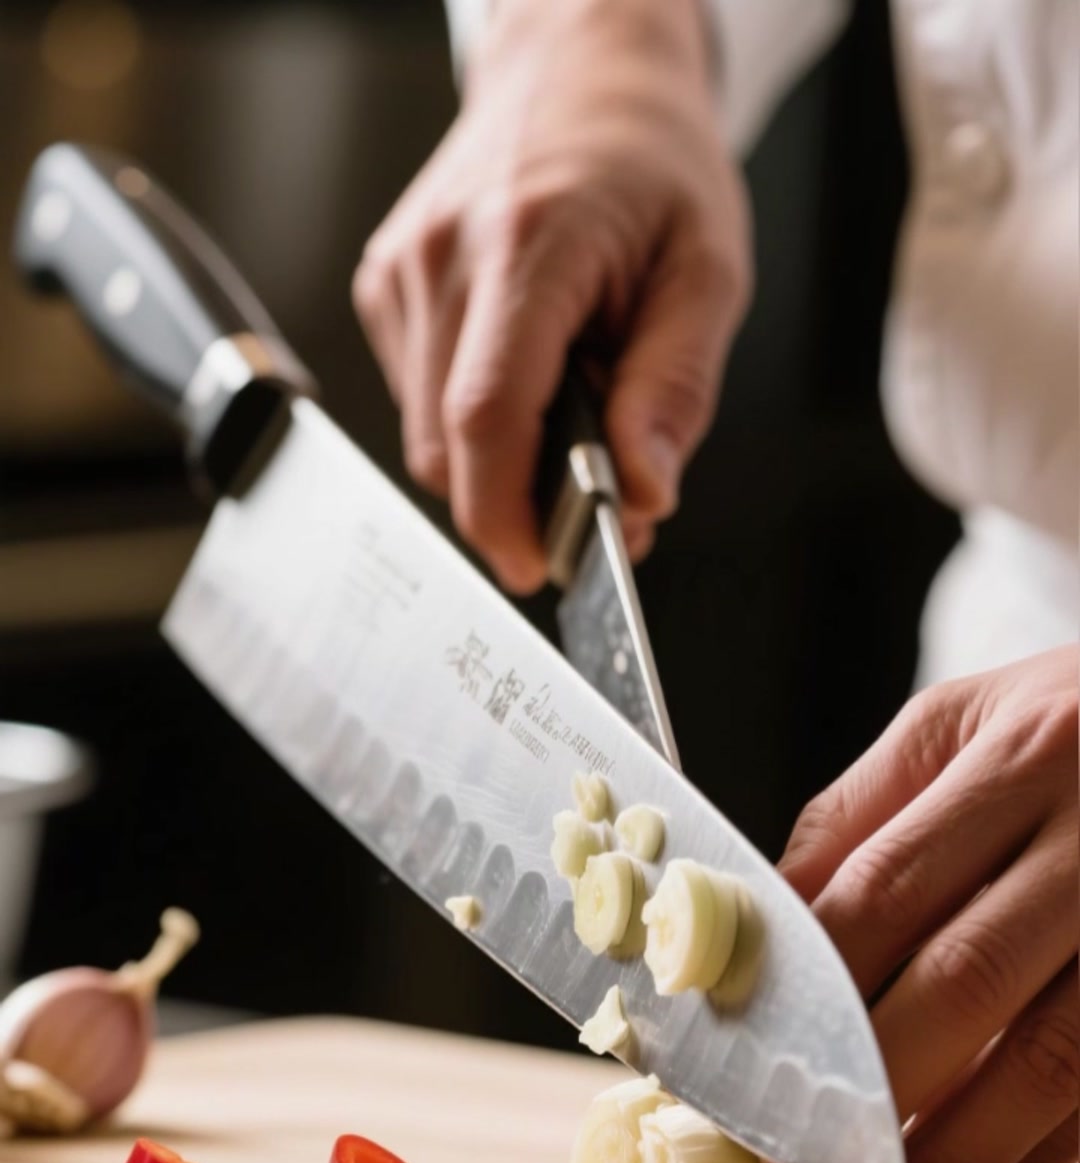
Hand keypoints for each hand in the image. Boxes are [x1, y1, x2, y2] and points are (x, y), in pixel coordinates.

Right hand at [353, 0, 750, 591]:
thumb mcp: (708, 269)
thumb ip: (676, 388)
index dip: (504, 513)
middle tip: (596, 492)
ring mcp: (401, 272)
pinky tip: (527, 370)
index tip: (536, 567)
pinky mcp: (384, 287)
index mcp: (528, 244)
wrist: (578, 63)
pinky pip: (420, 401)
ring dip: (500, 458)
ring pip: (430, 436)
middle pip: (448, 446)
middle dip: (516, 501)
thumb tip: (645, 495)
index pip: (487, 416)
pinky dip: (476, 419)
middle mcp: (444, 256)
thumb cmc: (651, 161)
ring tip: (570, 399)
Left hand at [767, 648, 1077, 1162]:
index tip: (742, 1074)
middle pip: (968, 978)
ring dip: (957, 1159)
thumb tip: (760, 933)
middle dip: (870, 1091)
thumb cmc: (1078, 727)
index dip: (806, 994)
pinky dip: (1041, 1159)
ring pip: (1056, 1056)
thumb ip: (862, 817)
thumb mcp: (972, 722)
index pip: (885, 888)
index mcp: (1025, 749)